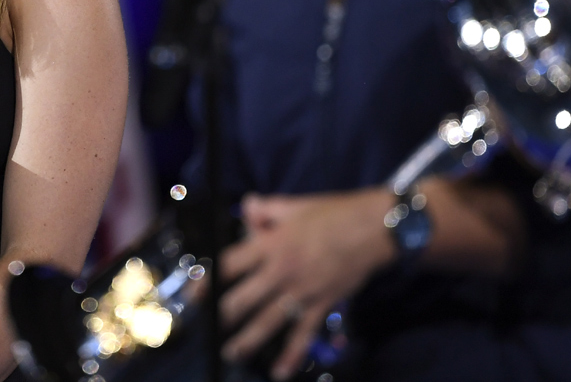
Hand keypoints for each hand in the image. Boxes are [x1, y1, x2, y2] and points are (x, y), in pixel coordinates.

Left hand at [217, 189, 396, 379]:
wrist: (374, 228)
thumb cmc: (334, 213)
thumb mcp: (294, 205)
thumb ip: (266, 209)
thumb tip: (247, 207)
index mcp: (271, 244)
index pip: (229, 265)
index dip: (208, 279)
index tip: (196, 293)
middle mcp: (281, 271)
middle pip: (243, 299)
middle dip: (223, 315)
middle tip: (210, 325)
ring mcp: (301, 291)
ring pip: (268, 321)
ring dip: (247, 340)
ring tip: (232, 352)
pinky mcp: (321, 304)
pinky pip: (303, 334)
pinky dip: (292, 355)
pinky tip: (280, 372)